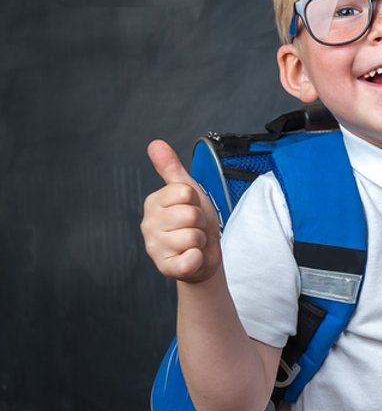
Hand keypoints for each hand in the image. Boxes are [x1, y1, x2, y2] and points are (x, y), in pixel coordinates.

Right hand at [141, 140, 221, 282]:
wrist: (203, 256)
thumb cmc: (194, 223)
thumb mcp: (186, 191)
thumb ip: (171, 168)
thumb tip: (155, 144)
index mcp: (154, 203)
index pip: (185, 192)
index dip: (196, 201)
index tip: (191, 208)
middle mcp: (149, 224)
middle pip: (190, 214)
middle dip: (200, 222)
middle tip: (194, 228)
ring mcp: (155, 247)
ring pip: (193, 236)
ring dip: (200, 241)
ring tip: (193, 243)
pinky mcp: (166, 267)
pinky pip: (190, 259)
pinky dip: (197, 259)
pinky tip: (191, 257)